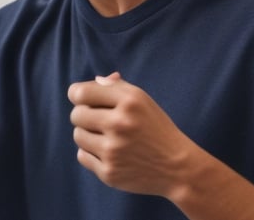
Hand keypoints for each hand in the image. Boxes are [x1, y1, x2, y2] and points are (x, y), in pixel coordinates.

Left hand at [68, 72, 195, 196]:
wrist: (177, 167)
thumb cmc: (157, 129)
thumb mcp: (143, 101)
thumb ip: (116, 87)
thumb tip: (95, 80)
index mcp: (129, 101)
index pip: (80, 92)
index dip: (78, 95)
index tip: (84, 100)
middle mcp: (120, 124)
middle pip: (76, 115)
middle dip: (84, 116)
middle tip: (100, 121)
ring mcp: (113, 150)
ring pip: (78, 136)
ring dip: (88, 135)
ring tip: (108, 138)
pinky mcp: (109, 172)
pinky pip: (82, 156)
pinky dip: (92, 154)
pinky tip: (110, 153)